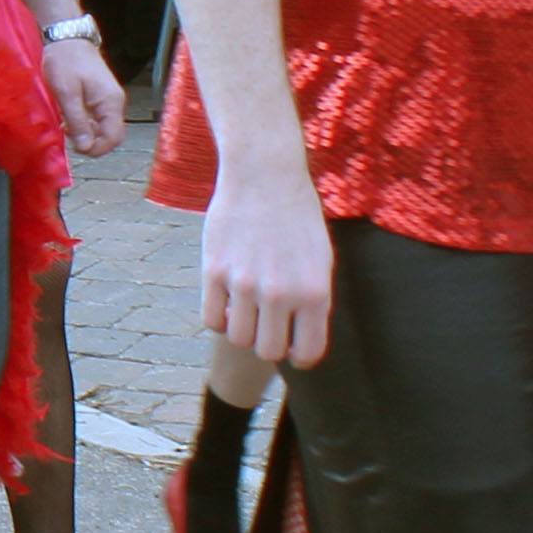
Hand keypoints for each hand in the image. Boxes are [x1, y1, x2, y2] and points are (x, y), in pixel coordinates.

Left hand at [39, 34, 125, 161]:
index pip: (114, 138)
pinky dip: (85, 123)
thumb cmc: (65, 62)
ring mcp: (108, 99)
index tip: (75, 148)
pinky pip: (98, 118)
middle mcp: (115, 102)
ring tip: (65, 126)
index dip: (96, 149)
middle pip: (111, 135)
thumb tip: (86, 148)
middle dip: (91, 142)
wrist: (67, 37)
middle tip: (69, 137)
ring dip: (86, 133)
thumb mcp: (67, 93)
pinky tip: (68, 119)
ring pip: (103, 127)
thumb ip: (77, 121)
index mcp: (111, 102)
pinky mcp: (100, 96)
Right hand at [199, 162, 336, 367]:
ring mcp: (244, 283)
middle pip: (268, 351)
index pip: (307, 352)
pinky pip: (211, 319)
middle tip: (269, 327)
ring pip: (238, 337)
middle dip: (269, 344)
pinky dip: (219, 318)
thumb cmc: (297, 217)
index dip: (300, 356)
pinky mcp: (214, 271)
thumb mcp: (320, 259)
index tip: (294, 349)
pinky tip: (227, 302)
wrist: (265, 176)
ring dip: (243, 330)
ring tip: (247, 312)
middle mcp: (280, 292)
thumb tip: (299, 338)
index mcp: (314, 291)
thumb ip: (312, 300)